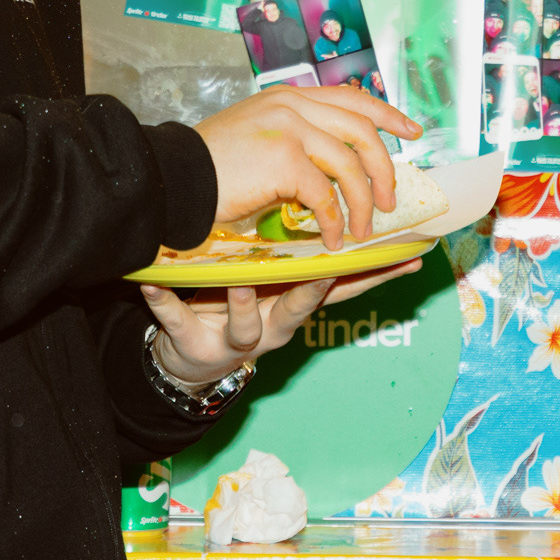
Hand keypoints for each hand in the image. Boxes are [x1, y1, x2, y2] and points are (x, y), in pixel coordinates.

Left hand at [140, 259, 421, 387]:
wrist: (190, 356)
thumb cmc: (241, 303)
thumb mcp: (279, 281)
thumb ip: (309, 253)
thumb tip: (348, 202)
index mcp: (295, 303)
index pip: (343, 286)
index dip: (376, 274)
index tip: (408, 255)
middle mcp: (272, 326)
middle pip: (301, 310)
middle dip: (314, 293)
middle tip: (327, 272)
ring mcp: (233, 338)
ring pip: (245, 326)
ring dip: (245, 305)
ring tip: (241, 284)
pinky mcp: (190, 341)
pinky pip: (175, 319)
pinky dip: (166, 303)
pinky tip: (150, 283)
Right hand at [192, 82, 418, 244]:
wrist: (171, 179)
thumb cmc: (206, 168)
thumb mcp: (255, 136)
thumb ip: (292, 137)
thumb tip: (332, 162)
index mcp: (288, 97)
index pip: (351, 98)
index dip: (387, 114)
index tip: (411, 132)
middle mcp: (292, 106)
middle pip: (362, 130)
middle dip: (384, 169)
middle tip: (390, 200)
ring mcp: (289, 130)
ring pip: (350, 166)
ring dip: (363, 205)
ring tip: (361, 231)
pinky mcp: (285, 161)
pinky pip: (325, 196)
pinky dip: (333, 222)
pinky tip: (329, 240)